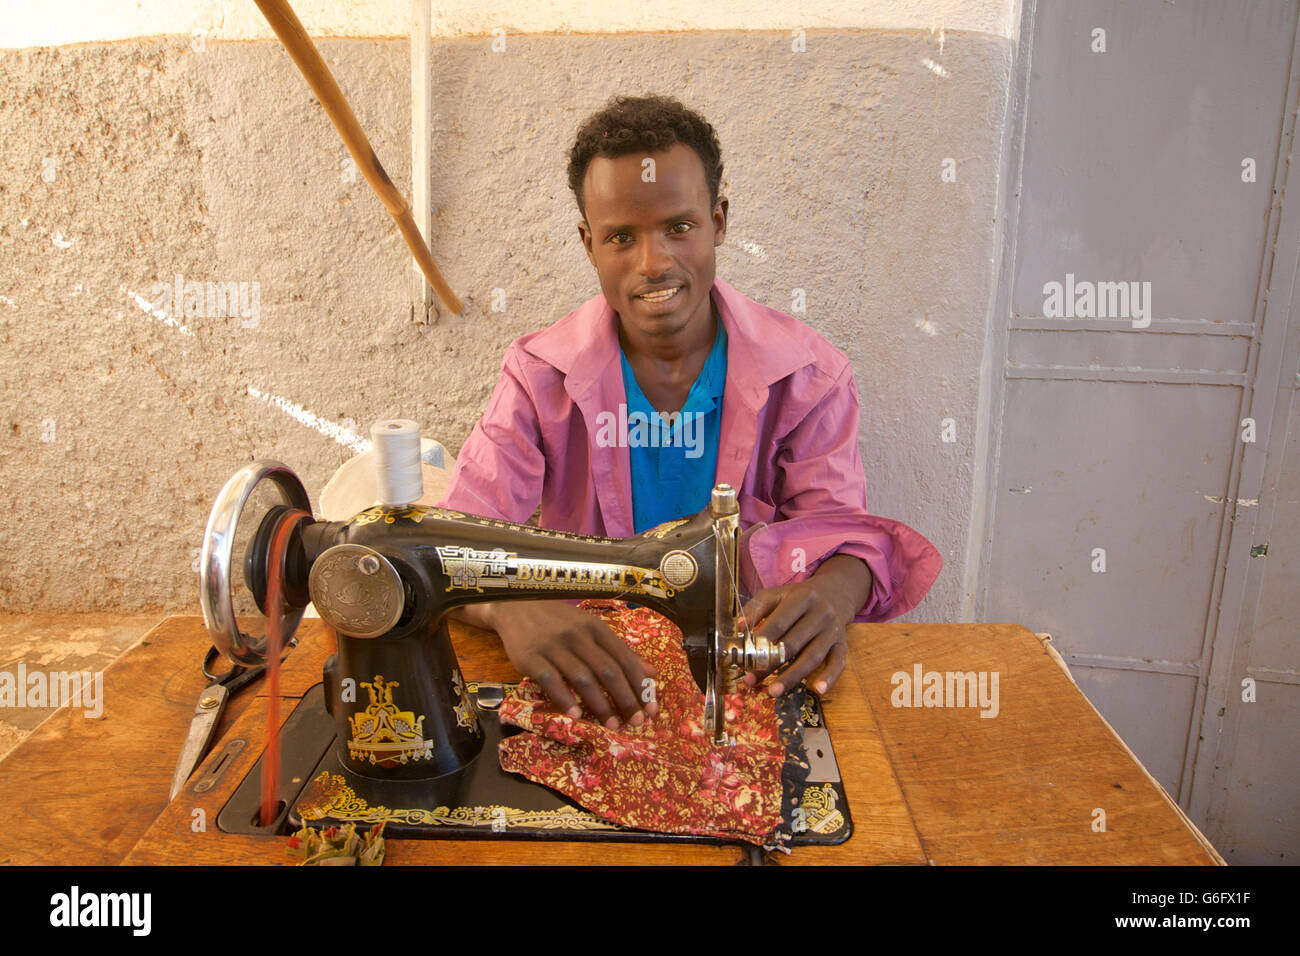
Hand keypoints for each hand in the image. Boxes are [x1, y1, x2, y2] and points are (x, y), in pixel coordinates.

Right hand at [485, 600, 657, 728]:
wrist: (516, 606)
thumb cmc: (559, 621)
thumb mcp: (591, 628)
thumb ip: (619, 650)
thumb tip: (651, 673)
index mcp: (596, 628)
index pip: (624, 658)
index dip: (640, 685)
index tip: (651, 709)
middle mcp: (578, 635)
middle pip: (607, 671)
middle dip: (625, 699)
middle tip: (636, 722)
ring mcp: (554, 646)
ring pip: (583, 678)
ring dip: (600, 705)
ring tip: (612, 725)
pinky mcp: (531, 657)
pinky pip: (551, 681)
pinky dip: (565, 699)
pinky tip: (576, 716)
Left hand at [738, 555, 872, 696]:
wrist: (835, 592)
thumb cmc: (798, 598)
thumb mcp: (777, 594)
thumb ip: (756, 608)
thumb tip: (738, 627)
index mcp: (802, 598)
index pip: (780, 621)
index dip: (763, 638)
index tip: (746, 655)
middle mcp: (820, 614)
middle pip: (794, 643)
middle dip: (771, 663)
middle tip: (751, 679)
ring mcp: (832, 631)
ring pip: (813, 657)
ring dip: (792, 676)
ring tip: (773, 691)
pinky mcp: (842, 644)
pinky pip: (838, 663)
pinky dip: (829, 677)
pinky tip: (818, 690)